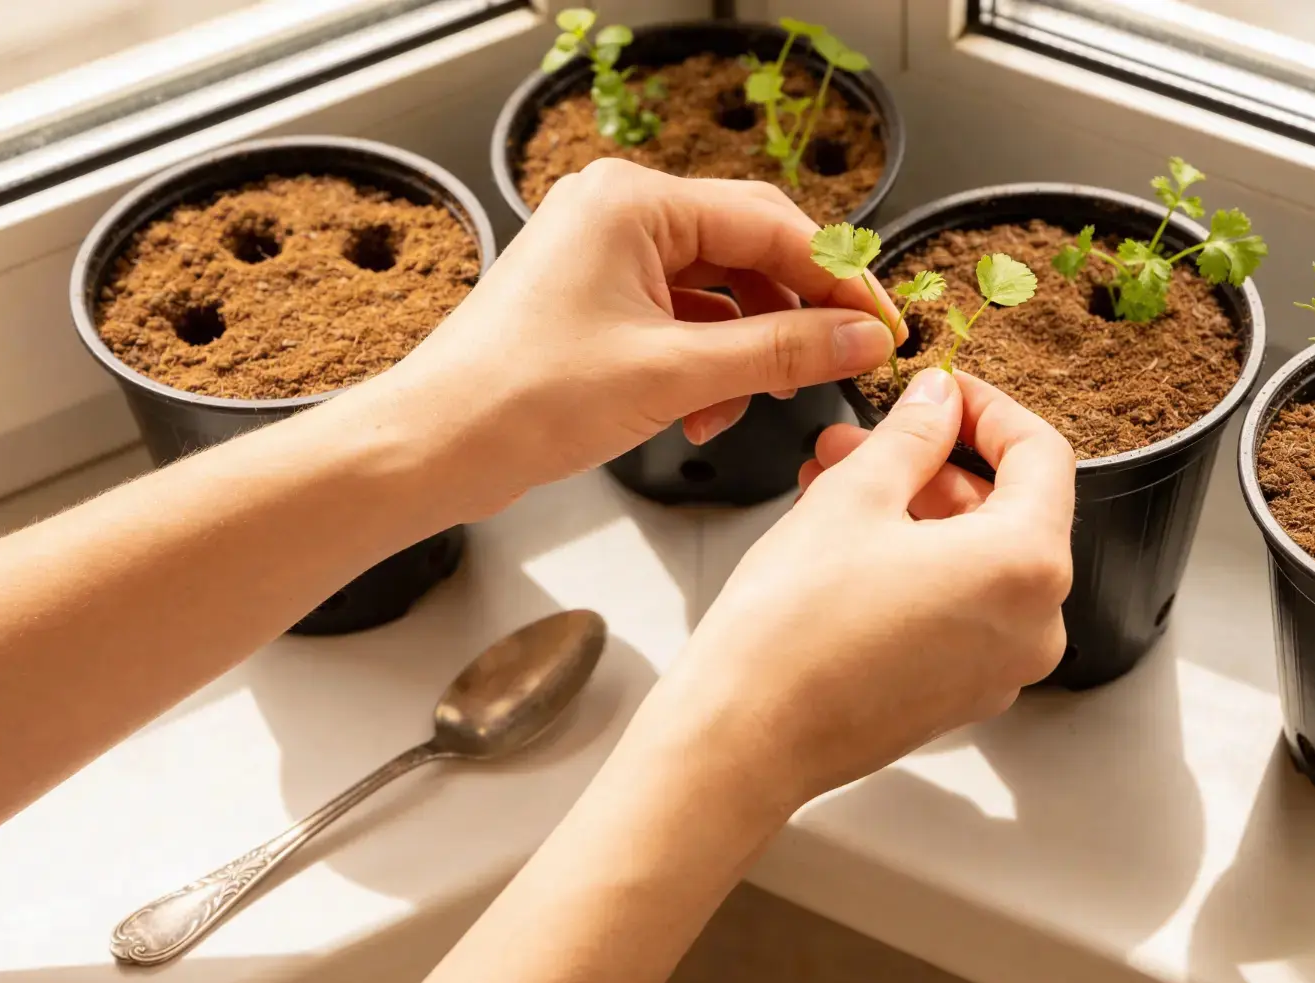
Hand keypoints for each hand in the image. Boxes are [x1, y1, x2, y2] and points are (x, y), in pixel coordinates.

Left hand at [342, 159, 899, 521]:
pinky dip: (706, 369)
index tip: (881, 326)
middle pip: (748, 255)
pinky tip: (703, 417)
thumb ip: (781, 351)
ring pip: (719, 295)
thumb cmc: (520, 399)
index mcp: (633, 202)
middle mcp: (619, 214)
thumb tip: (861, 338)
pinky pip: (682, 322)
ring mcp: (606, 258)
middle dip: (791, 320)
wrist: (433, 448)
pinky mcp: (598, 303)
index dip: (836, 280)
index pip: (770, 224)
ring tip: (751, 405)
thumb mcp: (674, 375)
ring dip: (746, 355)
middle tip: (838, 367)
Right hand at [625, 366, 1076, 819]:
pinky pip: (958, 606)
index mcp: (1026, 566)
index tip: (941, 390)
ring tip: (834, 482)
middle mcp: (1033, 624)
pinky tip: (847, 540)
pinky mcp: (961, 693)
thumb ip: (912, 433)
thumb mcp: (854, 497)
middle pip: (1009, 509)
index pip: (1041, 455)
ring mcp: (1000, 667)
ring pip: (977, 558)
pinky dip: (917, 563)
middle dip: (933, 462)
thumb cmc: (792, 630)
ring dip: (915, 509)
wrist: (745, 737)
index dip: (987, 408)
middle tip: (862, 437)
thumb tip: (939, 398)